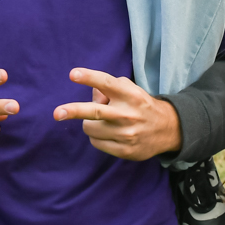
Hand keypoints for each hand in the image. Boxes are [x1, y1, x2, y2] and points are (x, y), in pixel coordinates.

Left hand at [53, 68, 180, 160]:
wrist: (167, 129)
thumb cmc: (140, 105)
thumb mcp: (129, 90)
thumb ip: (108, 88)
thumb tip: (90, 92)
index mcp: (129, 94)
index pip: (106, 83)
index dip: (89, 77)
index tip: (72, 74)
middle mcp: (127, 113)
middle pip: (94, 112)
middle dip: (73, 111)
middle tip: (57, 113)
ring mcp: (126, 133)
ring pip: (90, 129)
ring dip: (90, 124)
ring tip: (102, 122)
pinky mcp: (125, 150)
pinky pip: (97, 143)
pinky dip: (97, 137)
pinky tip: (108, 134)